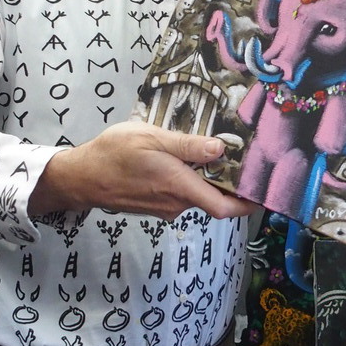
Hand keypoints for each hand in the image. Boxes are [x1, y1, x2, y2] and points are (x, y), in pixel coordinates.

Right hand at [30, 122, 257, 223]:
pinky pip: (181, 194)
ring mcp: (165, 207)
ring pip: (198, 195)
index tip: (265, 190)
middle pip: (215, 199)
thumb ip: (187, 145)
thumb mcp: (150, 137)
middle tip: (244, 155)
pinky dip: (190, 180)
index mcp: (179, 187)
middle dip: (231, 181)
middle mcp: (176, 203)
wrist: (80, 177)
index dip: (249, 204)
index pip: (225, 208)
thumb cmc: (113, 153)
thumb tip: (221, 149)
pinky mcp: (155, 205)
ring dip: (208, 178)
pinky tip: (185, 158)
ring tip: (215, 149)